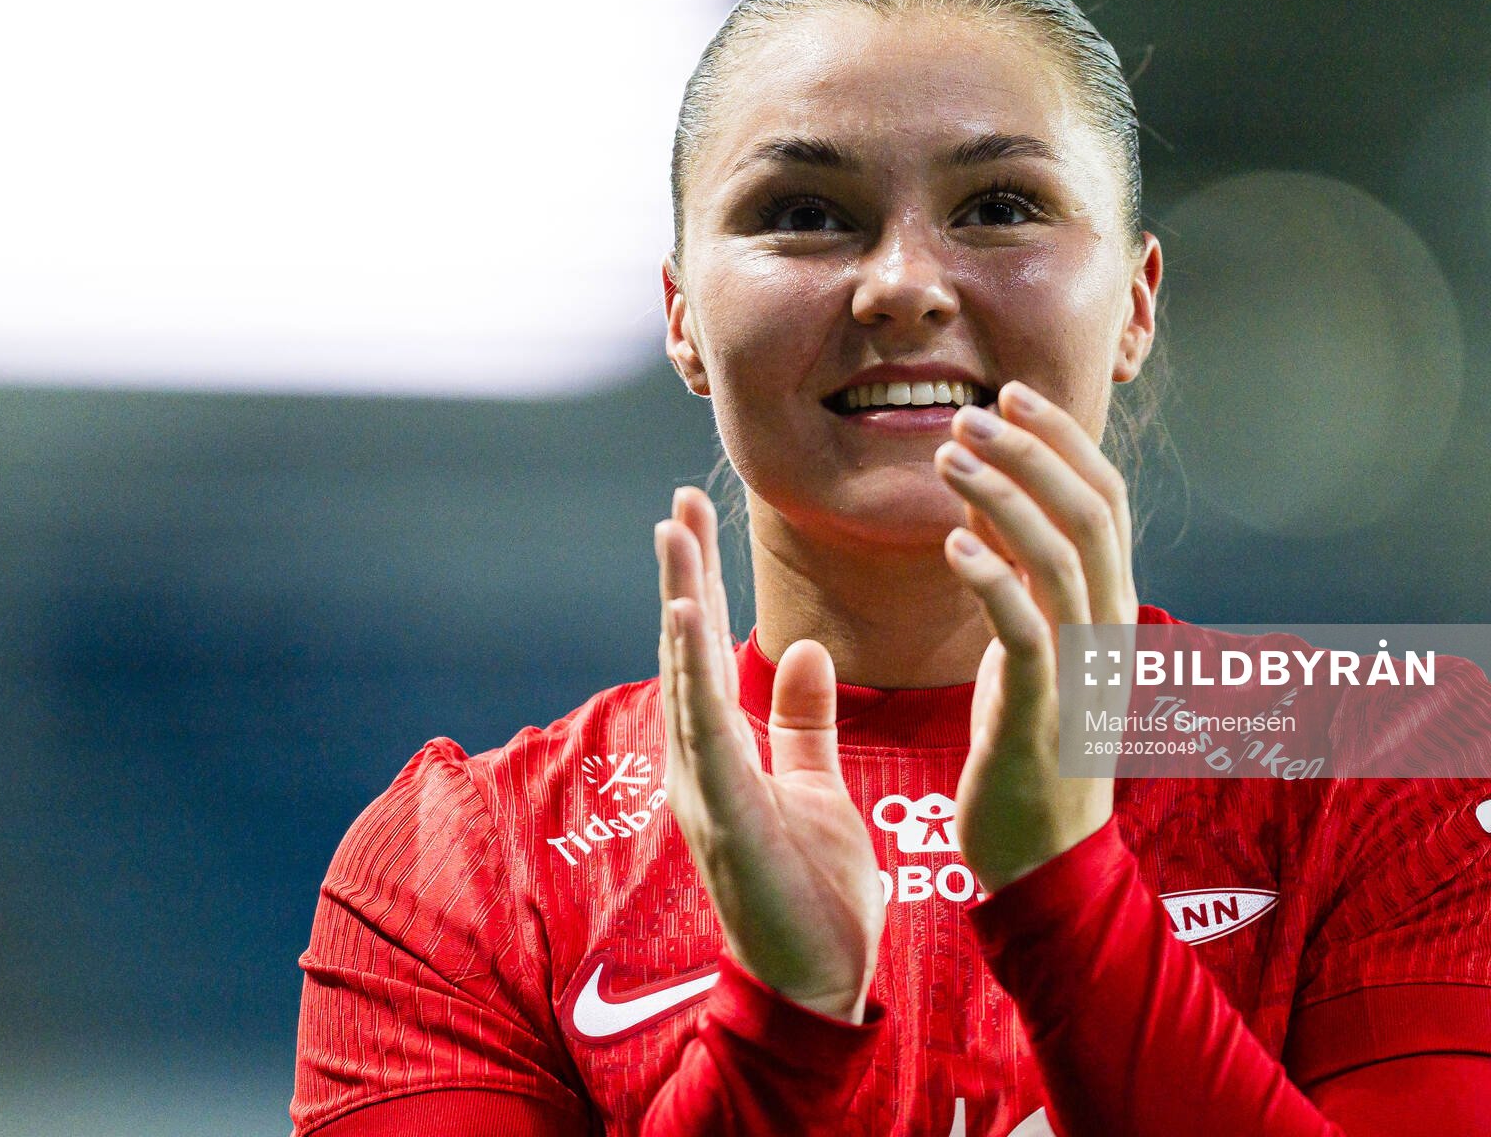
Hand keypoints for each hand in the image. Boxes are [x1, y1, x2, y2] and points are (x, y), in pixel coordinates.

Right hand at [656, 487, 885, 1021]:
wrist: (816, 986)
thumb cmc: (811, 894)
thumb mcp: (815, 789)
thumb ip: (801, 723)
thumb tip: (804, 650)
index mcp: (721, 757)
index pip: (706, 653)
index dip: (700, 584)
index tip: (696, 518)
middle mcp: (699, 766)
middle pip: (684, 655)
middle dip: (682, 577)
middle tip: (678, 504)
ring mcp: (703, 792)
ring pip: (684, 681)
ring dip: (677, 605)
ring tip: (674, 536)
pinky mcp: (723, 817)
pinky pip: (705, 733)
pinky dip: (690, 672)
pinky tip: (685, 617)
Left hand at [933, 380, 1137, 893]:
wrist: (1045, 859)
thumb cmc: (1031, 747)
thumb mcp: (1029, 647)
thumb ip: (1017, 575)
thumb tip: (981, 501)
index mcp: (1109, 608)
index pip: (1105, 499)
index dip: (1063, 439)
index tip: (1011, 393)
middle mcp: (1109, 629)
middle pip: (1092, 512)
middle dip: (1034, 450)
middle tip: (975, 409)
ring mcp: (1083, 670)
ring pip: (1061, 558)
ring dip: (1004, 496)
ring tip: (949, 455)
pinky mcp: (1044, 711)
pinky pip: (1025, 630)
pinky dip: (992, 579)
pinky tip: (950, 544)